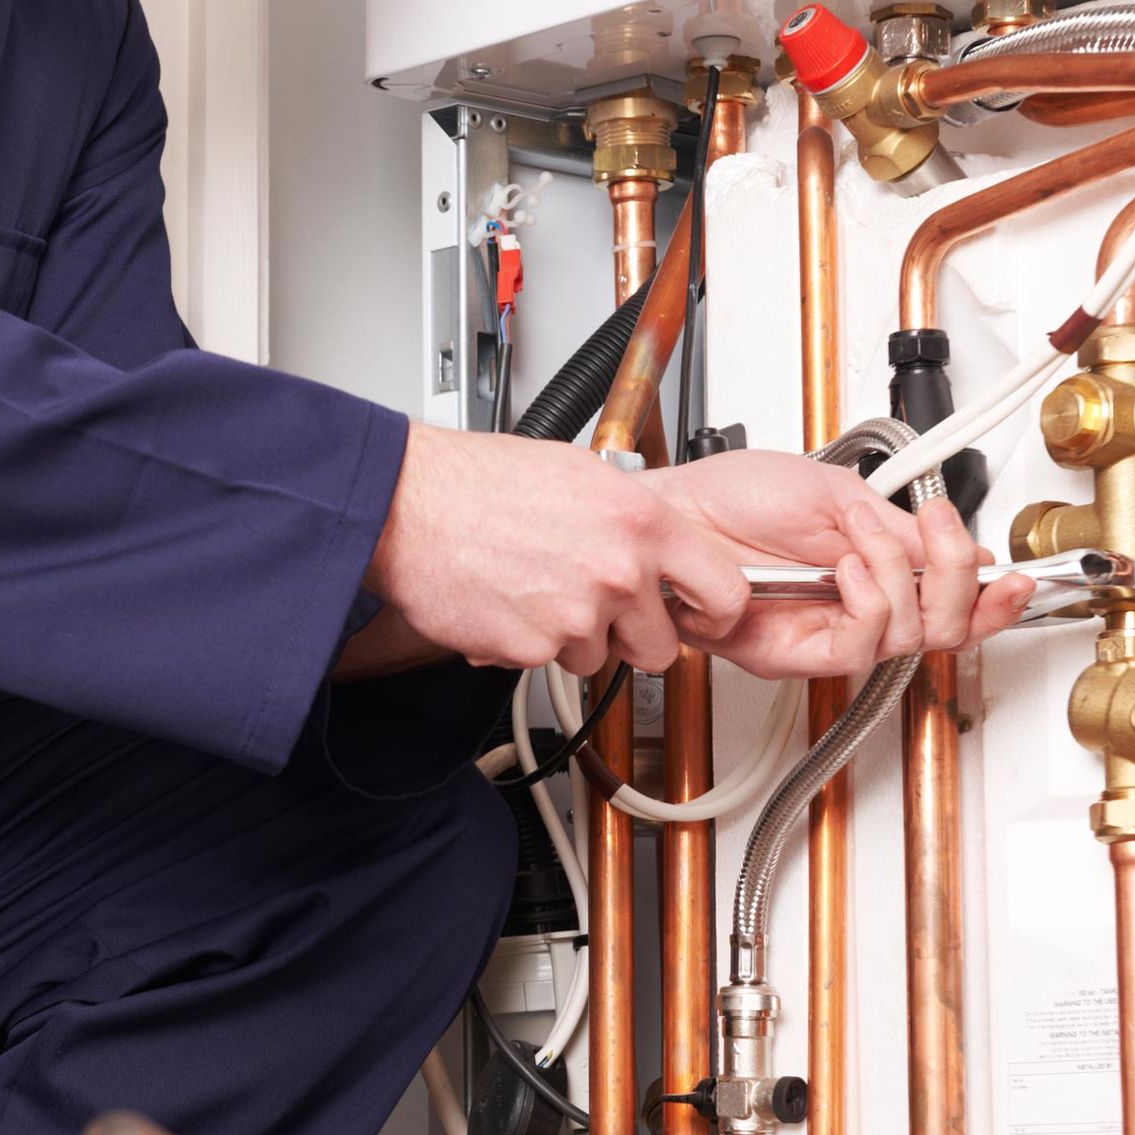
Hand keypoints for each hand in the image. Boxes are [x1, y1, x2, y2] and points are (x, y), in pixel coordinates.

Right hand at [365, 426, 752, 677]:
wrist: (409, 506)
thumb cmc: (478, 481)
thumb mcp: (578, 473)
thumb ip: (630, 515)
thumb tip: (655, 540)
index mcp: (639, 523)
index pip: (725, 591)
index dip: (715, 611)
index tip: (701, 614)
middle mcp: (616, 573)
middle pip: (660, 646)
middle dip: (631, 635)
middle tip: (595, 604)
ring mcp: (575, 617)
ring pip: (596, 657)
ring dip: (571, 635)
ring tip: (534, 587)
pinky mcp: (531, 650)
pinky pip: (544, 661)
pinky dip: (525, 640)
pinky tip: (506, 599)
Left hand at [650, 449, 1033, 677]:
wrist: (674, 509)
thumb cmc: (731, 497)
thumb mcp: (834, 496)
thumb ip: (899, 530)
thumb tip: (961, 550)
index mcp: (872, 571)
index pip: (950, 604)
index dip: (994, 600)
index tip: (1019, 578)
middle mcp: (853, 610)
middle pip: (945, 631)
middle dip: (960, 580)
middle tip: (938, 533)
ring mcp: (823, 633)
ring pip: (909, 640)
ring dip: (898, 574)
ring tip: (860, 535)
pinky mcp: (790, 652)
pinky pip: (857, 647)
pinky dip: (866, 601)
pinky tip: (846, 568)